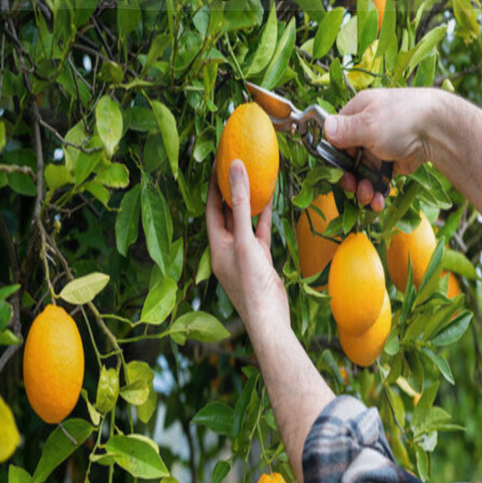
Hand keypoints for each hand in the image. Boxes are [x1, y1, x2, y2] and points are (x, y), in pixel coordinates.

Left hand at [205, 160, 289, 347]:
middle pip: (227, 215)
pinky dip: (263, 219)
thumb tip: (235, 169)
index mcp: (216, 246)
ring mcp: (244, 255)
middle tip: (236, 168)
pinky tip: (269, 202)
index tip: (218, 165)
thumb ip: (241, 205)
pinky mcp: (260, 261)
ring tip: (253, 179)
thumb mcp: (244, 240)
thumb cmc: (251, 283)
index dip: (214, 187)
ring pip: (245, 224)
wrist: (269, 317)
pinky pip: (259, 234)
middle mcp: (227, 250)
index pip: (212, 210)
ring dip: (248, 204)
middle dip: (231, 192)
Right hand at [324, 88, 441, 210]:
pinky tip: (378, 201)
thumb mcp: (368, 124)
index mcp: (358, 113)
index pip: (336, 137)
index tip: (336, 171)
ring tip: (368, 197)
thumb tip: (324, 128)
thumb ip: (344, 130)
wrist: (438, 131)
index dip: (334, 156)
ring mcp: (380, 148)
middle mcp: (367, 130)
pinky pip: (378, 181)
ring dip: (363, 189)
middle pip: (348, 160)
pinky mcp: (393, 163)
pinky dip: (377, 192)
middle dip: (349, 178)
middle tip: (353, 188)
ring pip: (363, 174)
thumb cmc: (402, 119)